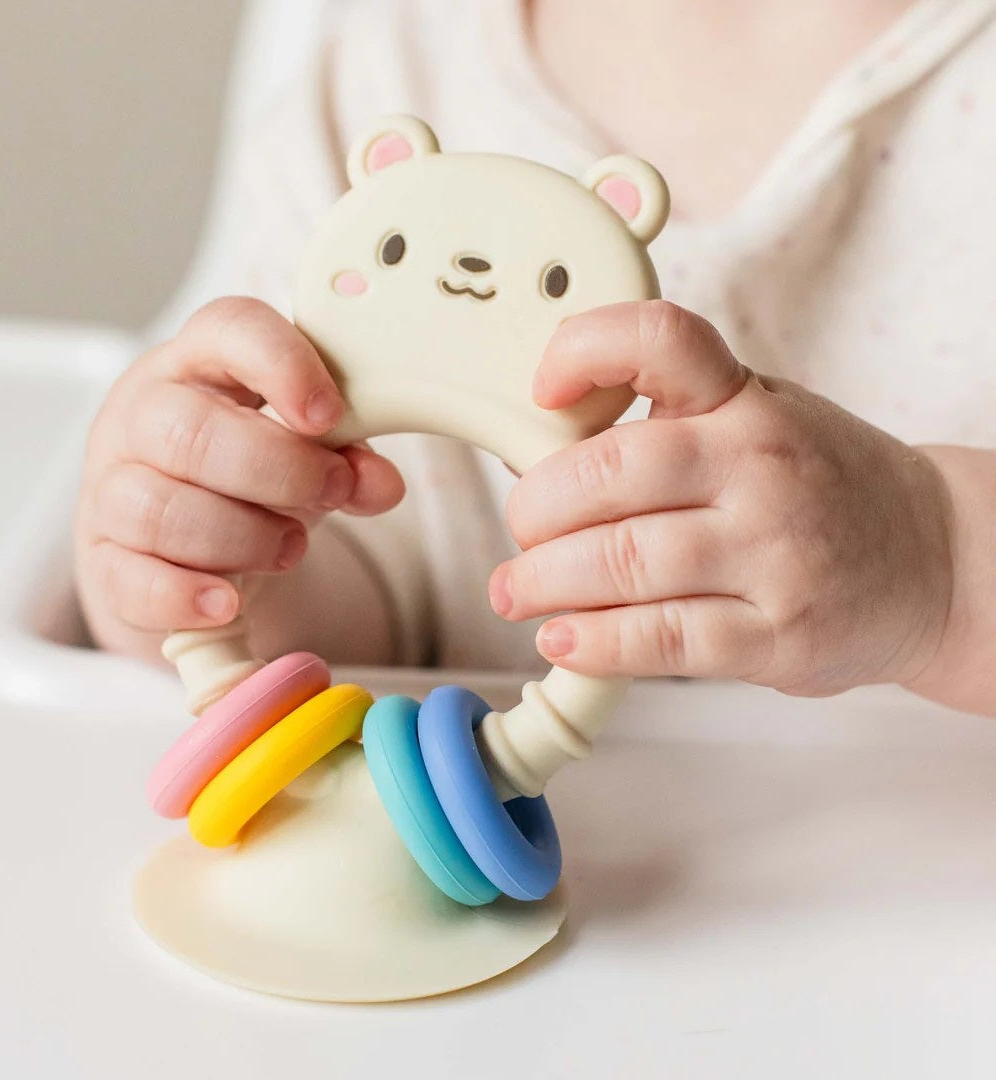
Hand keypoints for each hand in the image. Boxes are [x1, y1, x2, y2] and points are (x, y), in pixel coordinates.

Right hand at [75, 296, 403, 647]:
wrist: (180, 544)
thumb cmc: (244, 475)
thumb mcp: (305, 454)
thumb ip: (346, 461)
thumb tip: (381, 484)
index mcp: (199, 364)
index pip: (229, 330)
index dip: (282, 364)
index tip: (328, 414)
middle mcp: (143, 416)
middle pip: (192, 430)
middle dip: (279, 469)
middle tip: (333, 491)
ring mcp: (112, 488)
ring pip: (161, 509)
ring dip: (243, 536)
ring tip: (291, 549)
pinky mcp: (105, 562)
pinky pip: (132, 580)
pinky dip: (185, 595)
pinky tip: (227, 601)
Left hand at [490, 301, 953, 696]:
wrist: (937, 560)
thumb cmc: (821, 486)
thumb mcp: (758, 420)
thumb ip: (670, 426)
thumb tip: (544, 458)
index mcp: (746, 401)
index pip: (660, 341)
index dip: (583, 353)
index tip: (541, 390)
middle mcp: (761, 466)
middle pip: (608, 474)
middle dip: (535, 511)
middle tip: (520, 533)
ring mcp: (775, 553)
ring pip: (623, 563)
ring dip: (544, 582)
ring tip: (514, 592)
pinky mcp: (780, 635)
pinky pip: (663, 639)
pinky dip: (596, 642)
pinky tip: (564, 638)